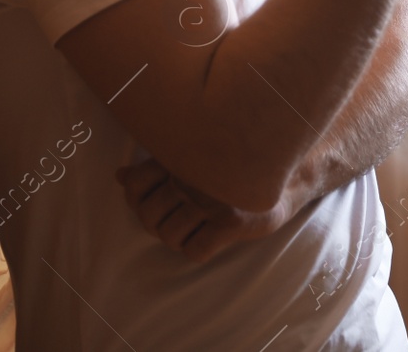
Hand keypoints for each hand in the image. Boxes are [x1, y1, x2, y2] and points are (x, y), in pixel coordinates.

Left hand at [116, 156, 303, 263]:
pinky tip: (208, 238)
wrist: (288, 174)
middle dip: (156, 224)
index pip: (135, 184)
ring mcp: (213, 200)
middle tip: (172, 220)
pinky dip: (196, 250)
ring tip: (191, 228)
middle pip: (148, 216)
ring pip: (168, 236)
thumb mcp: (195, 157)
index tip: (151, 201)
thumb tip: (118, 176)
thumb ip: (157, 166)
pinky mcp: (231, 223)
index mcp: (182, 155)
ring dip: (176, 238)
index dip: (135, 200)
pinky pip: (194, 252)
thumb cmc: (233, 166)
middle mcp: (194, 176)